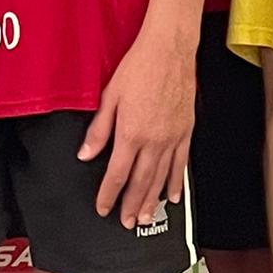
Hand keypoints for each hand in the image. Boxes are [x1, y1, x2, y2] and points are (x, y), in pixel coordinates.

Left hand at [79, 27, 194, 226]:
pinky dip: (176, 183)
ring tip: (145, 217)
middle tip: (126, 222)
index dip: (108, 194)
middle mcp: (153, 141)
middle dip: (131, 205)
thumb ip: (98, 129)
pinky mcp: (186, 132)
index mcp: (131, 133)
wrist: (169, 50)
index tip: (103, 208)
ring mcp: (172, 138)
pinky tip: (173, 197)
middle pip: (140, 182)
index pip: (116, 173)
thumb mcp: (110, 95)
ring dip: (152, 201)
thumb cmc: (139, 67)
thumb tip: (86, 153)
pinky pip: (181, 165)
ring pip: (161, 178)